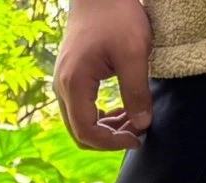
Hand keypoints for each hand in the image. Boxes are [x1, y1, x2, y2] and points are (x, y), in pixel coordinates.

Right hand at [54, 0, 153, 150]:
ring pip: (80, 122)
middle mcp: (63, 88)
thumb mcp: (134, 54)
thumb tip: (142, 125)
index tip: (137, 138)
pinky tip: (121, 109)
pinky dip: (100, 116)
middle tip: (137, 131)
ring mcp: (64, 84)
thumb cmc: (116, 17)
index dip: (111, 143)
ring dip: (105, 128)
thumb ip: (137, 92)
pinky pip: (80, 109)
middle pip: (79, 132)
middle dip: (108, 138)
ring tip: (134, 119)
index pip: (86, 131)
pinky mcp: (70, 78)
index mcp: (75, 84)